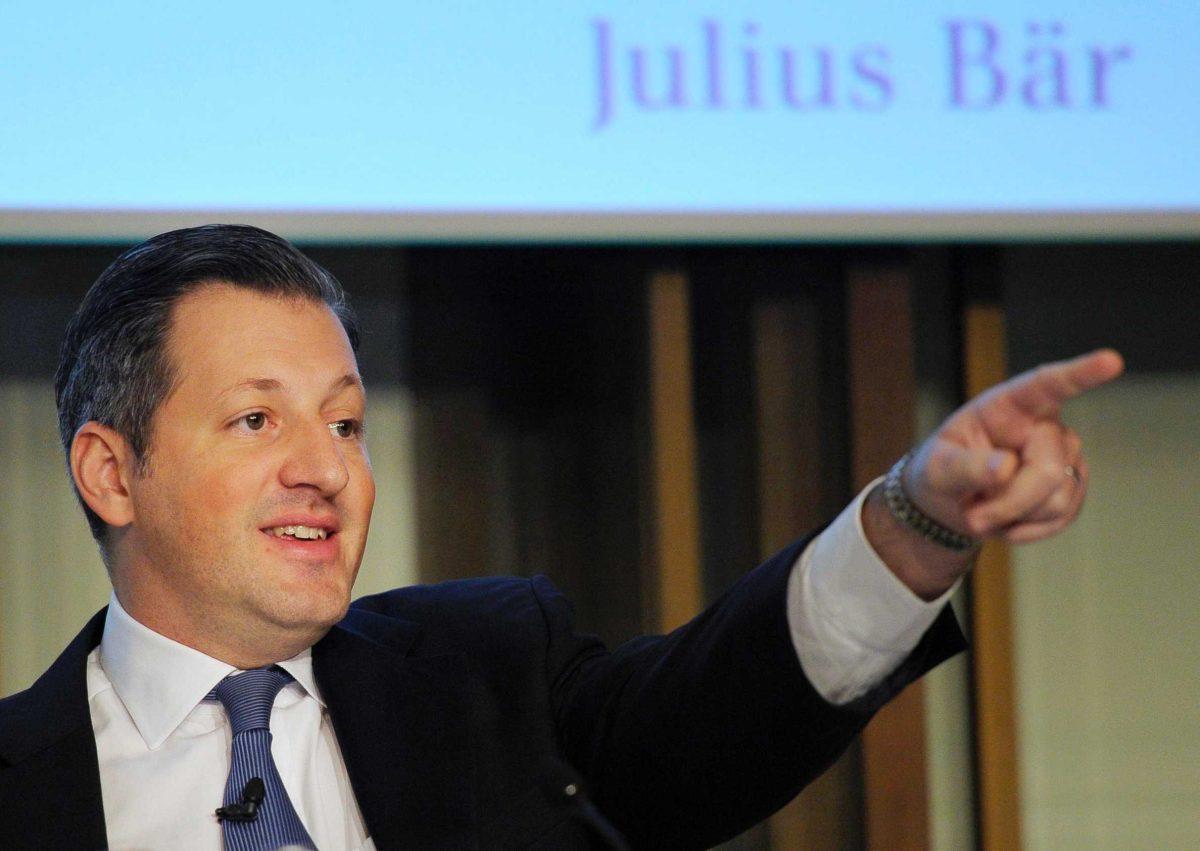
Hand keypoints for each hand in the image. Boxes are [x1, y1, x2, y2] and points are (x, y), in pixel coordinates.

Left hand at [907, 349, 1123, 543]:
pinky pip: (1061, 518)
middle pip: (1046, 471)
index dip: (1080, 373)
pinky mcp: (1074, 487)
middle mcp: (1045, 425)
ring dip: (1014, 517)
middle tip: (973, 517)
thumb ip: (963, 467)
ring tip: (987, 509)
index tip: (1111, 360)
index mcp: (1009, 405)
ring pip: (1057, 500)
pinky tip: (1007, 520)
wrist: (955, 502)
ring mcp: (1066, 455)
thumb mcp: (936, 468)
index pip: (1047, 385)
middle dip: (1008, 503)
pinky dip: (1027, 530)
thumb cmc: (943, 471)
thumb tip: (1004, 467)